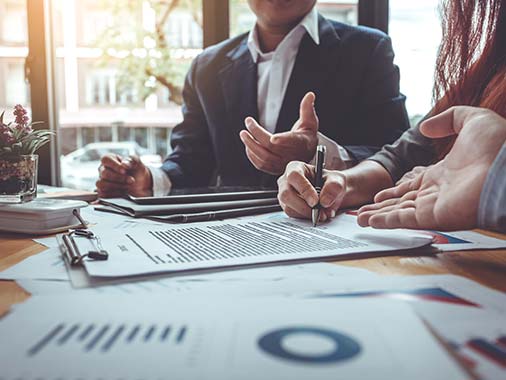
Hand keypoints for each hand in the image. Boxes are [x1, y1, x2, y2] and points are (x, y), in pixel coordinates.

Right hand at [96, 155, 152, 197]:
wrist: (141, 183)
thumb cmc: (137, 171)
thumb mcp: (138, 163)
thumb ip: (132, 161)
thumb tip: (124, 164)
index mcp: (110, 158)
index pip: (105, 159)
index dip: (114, 165)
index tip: (124, 171)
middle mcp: (103, 169)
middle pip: (105, 173)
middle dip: (120, 178)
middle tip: (131, 180)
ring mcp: (101, 180)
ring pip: (102, 184)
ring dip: (116, 186)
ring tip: (127, 186)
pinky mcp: (102, 190)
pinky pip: (103, 194)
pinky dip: (114, 194)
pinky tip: (123, 192)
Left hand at [239, 92, 318, 174]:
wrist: (306, 154)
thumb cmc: (307, 136)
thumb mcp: (310, 121)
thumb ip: (307, 108)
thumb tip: (310, 95)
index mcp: (301, 143)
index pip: (292, 142)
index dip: (282, 140)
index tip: (273, 138)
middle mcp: (292, 155)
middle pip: (272, 147)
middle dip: (257, 134)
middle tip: (248, 123)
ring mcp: (282, 164)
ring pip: (264, 158)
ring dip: (251, 145)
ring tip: (243, 134)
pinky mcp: (275, 169)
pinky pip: (261, 165)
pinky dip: (252, 156)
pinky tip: (248, 145)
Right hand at [277, 161, 346, 222]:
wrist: (331, 194)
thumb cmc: (330, 182)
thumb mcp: (337, 180)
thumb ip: (334, 187)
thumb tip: (324, 201)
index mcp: (296, 167)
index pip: (294, 176)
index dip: (304, 189)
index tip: (315, 201)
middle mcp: (286, 180)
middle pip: (286, 194)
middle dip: (303, 206)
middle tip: (319, 212)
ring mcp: (284, 195)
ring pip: (289, 208)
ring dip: (307, 214)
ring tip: (322, 214)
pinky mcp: (287, 207)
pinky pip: (293, 215)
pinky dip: (306, 218)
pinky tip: (316, 215)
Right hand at [357, 106, 505, 229]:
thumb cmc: (497, 147)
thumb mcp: (473, 120)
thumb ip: (448, 119)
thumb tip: (425, 127)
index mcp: (442, 175)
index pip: (411, 186)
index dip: (394, 191)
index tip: (379, 195)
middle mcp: (436, 193)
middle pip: (401, 202)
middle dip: (381, 207)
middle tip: (362, 212)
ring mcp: (434, 206)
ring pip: (399, 213)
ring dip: (378, 216)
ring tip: (359, 219)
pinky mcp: (434, 217)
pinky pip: (404, 220)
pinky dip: (386, 221)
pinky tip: (370, 222)